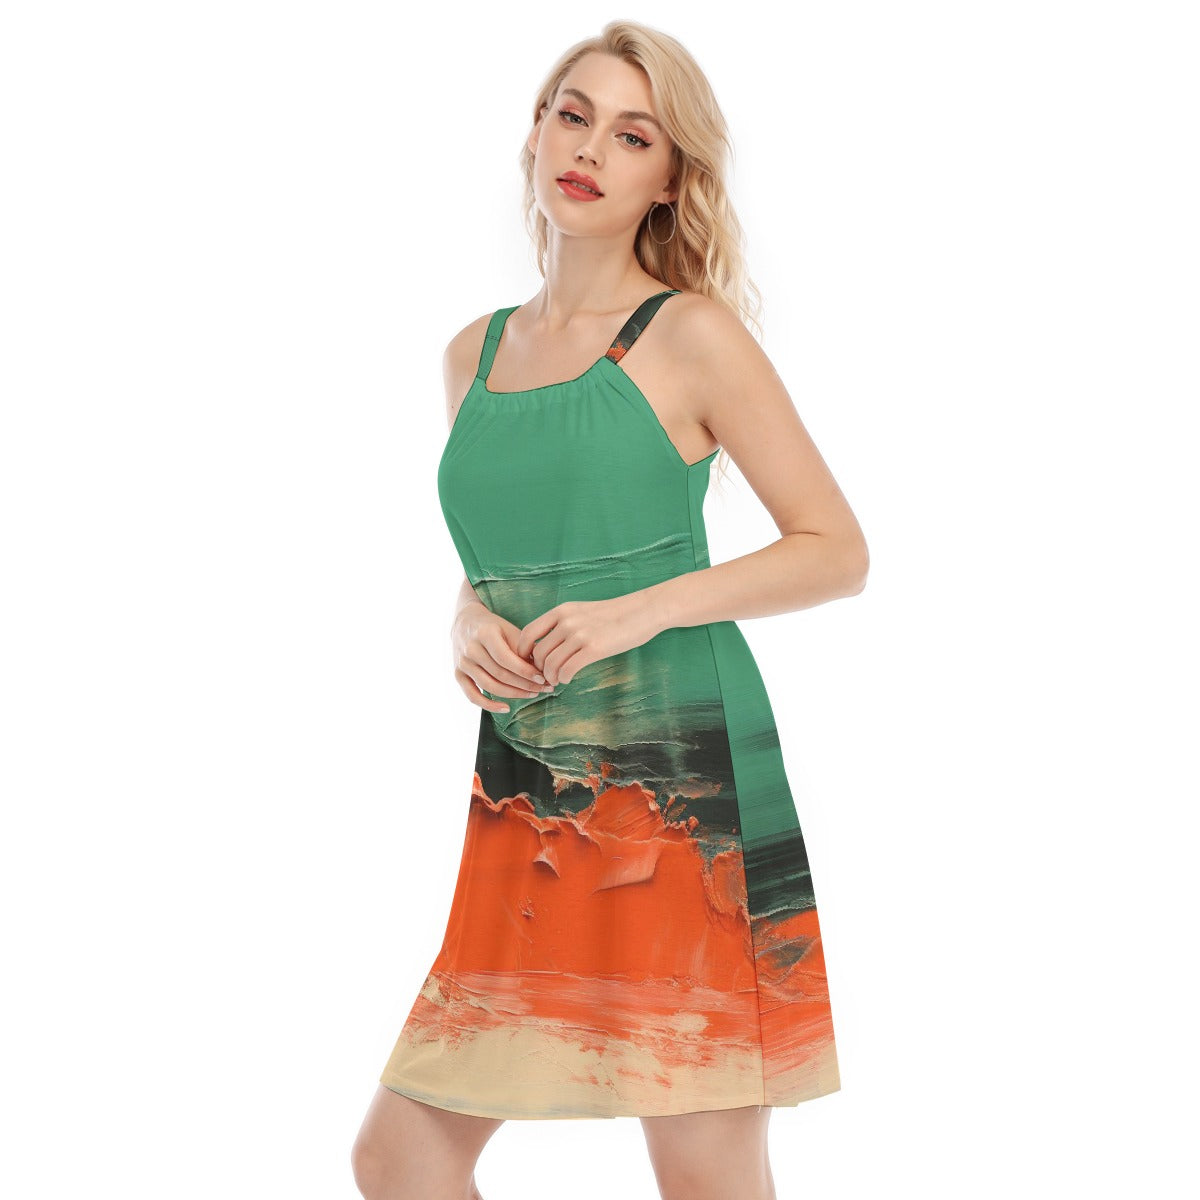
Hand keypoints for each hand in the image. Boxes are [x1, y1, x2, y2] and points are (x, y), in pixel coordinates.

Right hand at [452, 600, 553, 713]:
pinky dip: (489, 705)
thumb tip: (543, 670)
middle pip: (499, 674)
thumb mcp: (510, 630)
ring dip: (513, 694)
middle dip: (524, 684)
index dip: (525, 671)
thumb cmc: (494, 627)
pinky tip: (506, 708)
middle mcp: (470, 649)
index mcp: (484, 634)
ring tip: (533, 694)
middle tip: (544, 688)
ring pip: (489, 686)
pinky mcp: (458, 675)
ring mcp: (462, 663)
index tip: (543, 678)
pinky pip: (472, 696)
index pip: (506, 659)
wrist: (466, 623)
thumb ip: (524, 649)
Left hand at [516, 594, 661, 686]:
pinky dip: (564, 678)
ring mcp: (580, 634)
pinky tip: (568, 679)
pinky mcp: (594, 648)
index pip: (528, 633)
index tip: (529, 663)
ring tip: (557, 680)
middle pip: (538, 653)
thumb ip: (564, 624)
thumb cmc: (615, 615)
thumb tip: (548, 646)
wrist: (644, 611)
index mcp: (562, 611)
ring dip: (551, 677)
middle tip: (546, 677)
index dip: (523, 652)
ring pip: (551, 664)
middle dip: (539, 669)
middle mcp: (567, 621)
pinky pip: (568, 670)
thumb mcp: (583, 611)